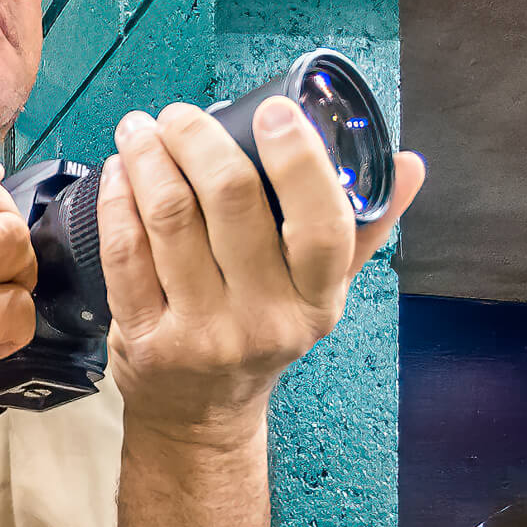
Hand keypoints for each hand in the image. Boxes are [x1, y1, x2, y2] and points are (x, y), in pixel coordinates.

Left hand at [98, 98, 425, 444]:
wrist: (202, 415)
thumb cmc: (263, 335)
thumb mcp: (320, 293)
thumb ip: (362, 228)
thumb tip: (409, 165)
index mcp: (317, 299)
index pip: (321, 223)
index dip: (298, 159)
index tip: (272, 111)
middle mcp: (264, 318)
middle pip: (230, 202)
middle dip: (199, 139)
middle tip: (179, 114)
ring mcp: (200, 331)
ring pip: (170, 218)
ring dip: (149, 159)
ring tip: (141, 131)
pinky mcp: (145, 336)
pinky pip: (124, 251)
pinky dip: (117, 200)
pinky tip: (118, 173)